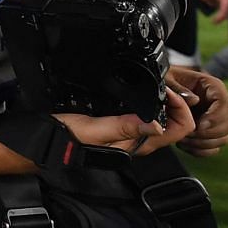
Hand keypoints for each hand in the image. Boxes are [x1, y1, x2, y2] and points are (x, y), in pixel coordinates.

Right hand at [55, 88, 195, 157]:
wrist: (47, 139)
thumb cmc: (66, 138)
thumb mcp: (94, 129)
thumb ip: (123, 127)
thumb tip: (157, 125)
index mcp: (138, 144)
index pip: (180, 129)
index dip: (180, 107)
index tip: (165, 91)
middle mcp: (139, 141)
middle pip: (176, 122)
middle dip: (176, 100)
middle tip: (162, 83)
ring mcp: (132, 134)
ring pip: (164, 117)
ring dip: (165, 100)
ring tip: (156, 84)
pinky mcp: (123, 126)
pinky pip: (148, 114)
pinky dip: (151, 101)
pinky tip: (142, 90)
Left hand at [167, 66, 227, 155]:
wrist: (160, 91)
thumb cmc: (164, 81)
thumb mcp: (167, 79)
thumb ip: (178, 88)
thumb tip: (194, 100)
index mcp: (212, 87)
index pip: (225, 105)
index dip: (215, 117)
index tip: (199, 125)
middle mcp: (218, 104)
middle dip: (209, 133)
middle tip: (188, 134)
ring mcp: (215, 120)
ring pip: (223, 138)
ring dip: (203, 143)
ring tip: (183, 139)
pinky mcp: (209, 133)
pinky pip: (213, 149)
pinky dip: (200, 151)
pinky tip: (184, 145)